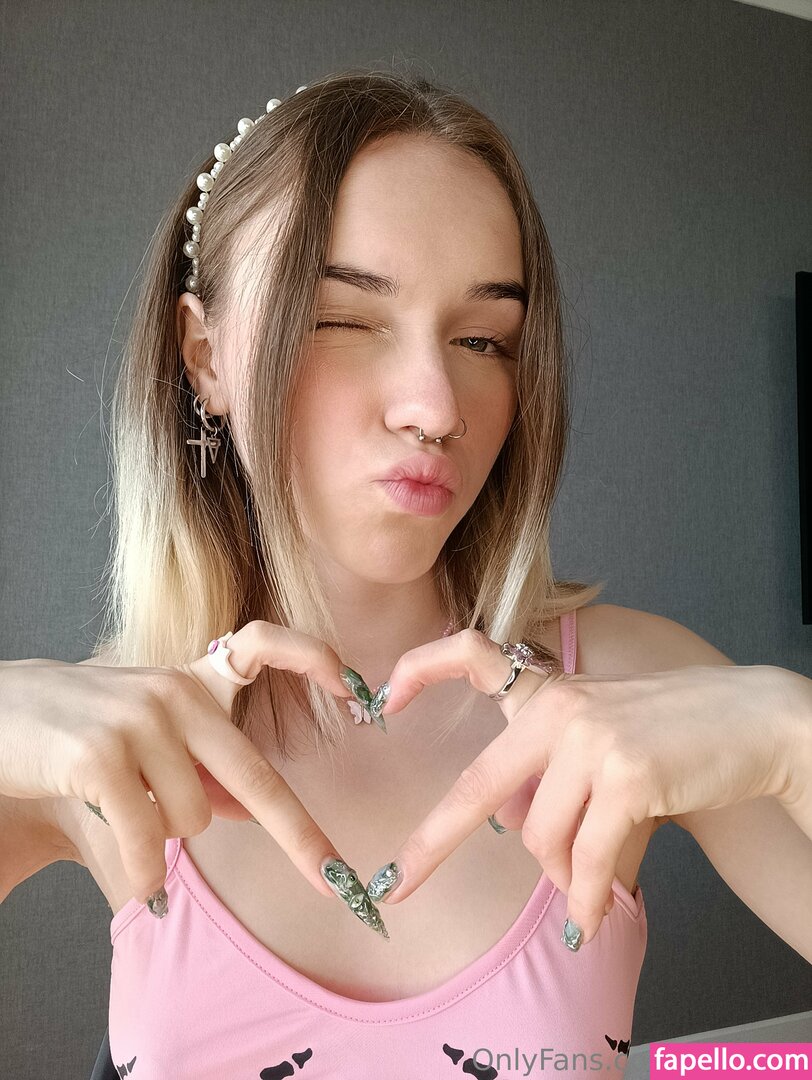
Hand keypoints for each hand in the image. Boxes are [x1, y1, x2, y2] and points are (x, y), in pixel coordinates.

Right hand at [0, 624, 383, 925]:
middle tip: (335, 882)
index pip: (263, 647)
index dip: (311, 658)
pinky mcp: (101, 755)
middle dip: (302, 838)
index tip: (357, 690)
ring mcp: (140, 721)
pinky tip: (130, 869)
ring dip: (165, 838)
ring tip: (121, 814)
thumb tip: (248, 811)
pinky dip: (142, 869)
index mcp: (193, 682)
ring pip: (192, 819)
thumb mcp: (147, 741)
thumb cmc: (77, 735)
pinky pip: (147, 839)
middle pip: (255, 776)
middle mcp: (176, 694)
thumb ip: (199, 769)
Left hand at [365, 629, 802, 947]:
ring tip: (583, 884)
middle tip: (401, 885)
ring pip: (544, 837)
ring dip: (560, 874)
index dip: (421, 671)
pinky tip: (591, 917)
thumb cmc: (675, 733)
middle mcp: (561, 709)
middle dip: (432, 843)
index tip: (381, 701)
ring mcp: (593, 740)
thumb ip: (553, 777)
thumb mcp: (601, 736)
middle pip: (480, 787)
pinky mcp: (628, 775)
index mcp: (548, 692)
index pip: (470, 655)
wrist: (752, 720)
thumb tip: (526, 845)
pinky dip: (585, 897)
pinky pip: (588, 858)